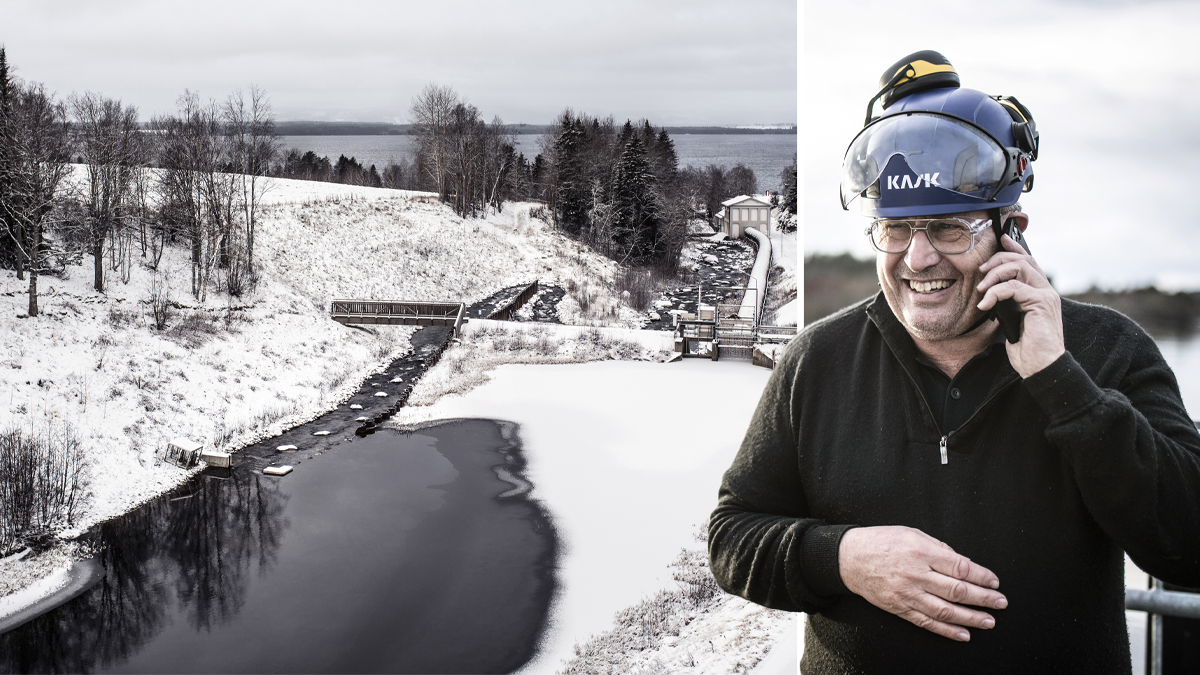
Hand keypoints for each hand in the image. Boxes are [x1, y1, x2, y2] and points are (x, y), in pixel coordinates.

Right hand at [838, 526, 1006, 641]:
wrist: (849, 558)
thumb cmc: (880, 542)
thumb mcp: (911, 533)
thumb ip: (938, 547)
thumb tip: (962, 562)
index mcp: (921, 551)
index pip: (960, 567)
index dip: (981, 576)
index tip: (994, 582)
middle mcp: (916, 574)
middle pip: (957, 590)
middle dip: (983, 598)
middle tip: (1000, 603)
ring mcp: (907, 594)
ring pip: (945, 610)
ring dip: (971, 618)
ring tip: (989, 621)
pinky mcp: (900, 608)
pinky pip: (927, 622)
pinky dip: (947, 630)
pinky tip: (963, 633)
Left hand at [976, 234, 1064, 377]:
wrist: (1041, 365)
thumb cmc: (1028, 348)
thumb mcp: (1013, 320)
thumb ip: (1008, 303)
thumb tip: (991, 293)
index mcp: (1040, 292)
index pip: (1029, 262)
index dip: (1015, 248)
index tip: (1001, 239)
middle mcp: (1046, 290)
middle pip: (1023, 260)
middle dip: (998, 260)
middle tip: (981, 272)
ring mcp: (1046, 295)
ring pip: (1018, 268)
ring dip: (994, 275)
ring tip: (981, 289)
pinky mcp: (1041, 302)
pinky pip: (1013, 287)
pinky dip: (995, 293)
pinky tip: (985, 304)